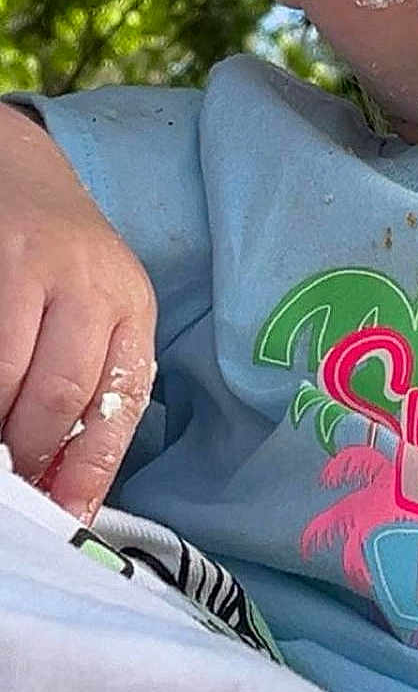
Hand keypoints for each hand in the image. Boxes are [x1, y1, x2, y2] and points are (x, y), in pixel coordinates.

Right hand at [0, 102, 156, 523]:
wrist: (18, 171)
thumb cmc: (61, 261)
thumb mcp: (97, 310)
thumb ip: (90, 382)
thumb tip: (63, 480)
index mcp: (132, 311)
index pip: (121, 404)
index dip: (89, 471)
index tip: (64, 520)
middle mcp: (93, 288)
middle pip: (62, 396)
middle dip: (29, 456)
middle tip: (13, 486)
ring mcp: (35, 270)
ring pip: (10, 377)